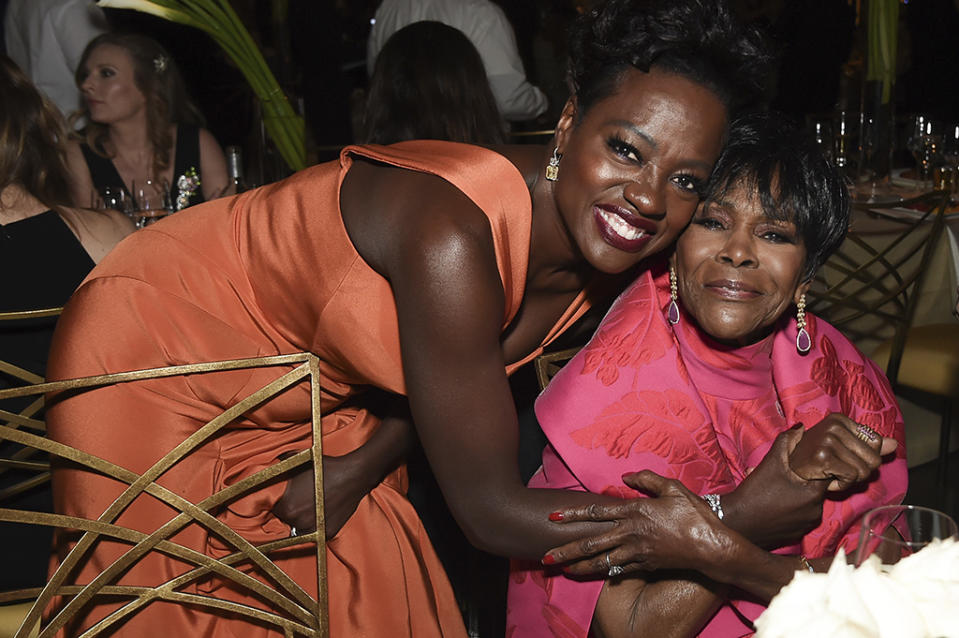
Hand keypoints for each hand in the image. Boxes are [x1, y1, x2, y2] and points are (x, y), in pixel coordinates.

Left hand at [272, 453, 366, 538]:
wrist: (354, 475)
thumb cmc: (327, 469)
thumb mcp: (299, 461)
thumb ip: (282, 462)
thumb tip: (273, 462)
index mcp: (287, 508)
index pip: (275, 510)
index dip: (282, 502)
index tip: (289, 497)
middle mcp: (298, 522)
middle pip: (288, 520)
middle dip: (292, 510)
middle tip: (303, 498)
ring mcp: (314, 529)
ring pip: (301, 527)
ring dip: (304, 519)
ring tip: (313, 505)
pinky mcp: (328, 533)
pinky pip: (317, 531)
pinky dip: (319, 523)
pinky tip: (324, 510)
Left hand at [541, 470, 733, 577]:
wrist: (713, 546)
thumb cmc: (695, 514)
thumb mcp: (673, 488)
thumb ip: (647, 479)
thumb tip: (626, 474)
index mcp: (635, 512)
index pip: (596, 512)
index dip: (573, 514)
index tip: (553, 516)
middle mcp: (632, 533)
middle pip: (592, 543)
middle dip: (567, 550)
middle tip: (546, 556)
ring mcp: (638, 552)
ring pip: (603, 561)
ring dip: (580, 566)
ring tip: (562, 569)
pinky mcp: (647, 565)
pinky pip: (621, 569)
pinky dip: (605, 572)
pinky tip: (593, 574)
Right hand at [722, 424, 826, 546]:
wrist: (737, 523)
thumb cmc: (754, 493)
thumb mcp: (770, 463)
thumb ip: (787, 442)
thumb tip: (800, 428)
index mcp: (814, 493)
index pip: (827, 473)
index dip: (815, 466)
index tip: (801, 463)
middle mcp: (816, 511)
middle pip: (817, 489)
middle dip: (804, 480)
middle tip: (785, 475)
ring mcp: (807, 525)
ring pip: (809, 503)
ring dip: (799, 495)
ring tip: (778, 490)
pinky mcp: (798, 534)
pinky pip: (801, 517)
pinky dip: (793, 510)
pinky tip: (776, 504)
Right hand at [787, 413, 895, 491]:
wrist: (784, 473)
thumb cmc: (813, 460)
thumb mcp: (842, 447)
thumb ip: (868, 445)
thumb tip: (894, 444)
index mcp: (839, 419)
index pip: (876, 441)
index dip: (863, 456)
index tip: (841, 458)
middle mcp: (833, 426)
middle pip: (874, 458)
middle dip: (859, 471)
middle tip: (835, 469)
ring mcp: (827, 440)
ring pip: (864, 471)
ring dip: (849, 480)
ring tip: (829, 473)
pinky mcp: (823, 457)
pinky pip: (851, 478)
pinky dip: (841, 486)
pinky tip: (825, 479)